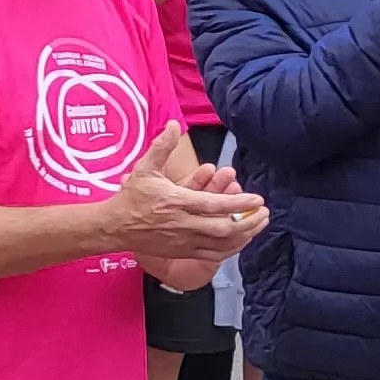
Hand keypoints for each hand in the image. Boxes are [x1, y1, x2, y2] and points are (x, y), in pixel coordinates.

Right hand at [101, 152, 267, 263]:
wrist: (114, 227)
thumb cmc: (132, 197)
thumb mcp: (145, 168)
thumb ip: (162, 146)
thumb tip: (174, 124)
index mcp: (175, 201)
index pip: (214, 204)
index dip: (238, 203)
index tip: (258, 199)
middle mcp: (182, 223)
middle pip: (223, 228)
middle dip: (248, 222)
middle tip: (264, 213)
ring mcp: (183, 241)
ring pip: (221, 243)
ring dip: (245, 235)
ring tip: (259, 224)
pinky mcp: (182, 252)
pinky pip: (213, 255)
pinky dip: (231, 249)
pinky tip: (242, 240)